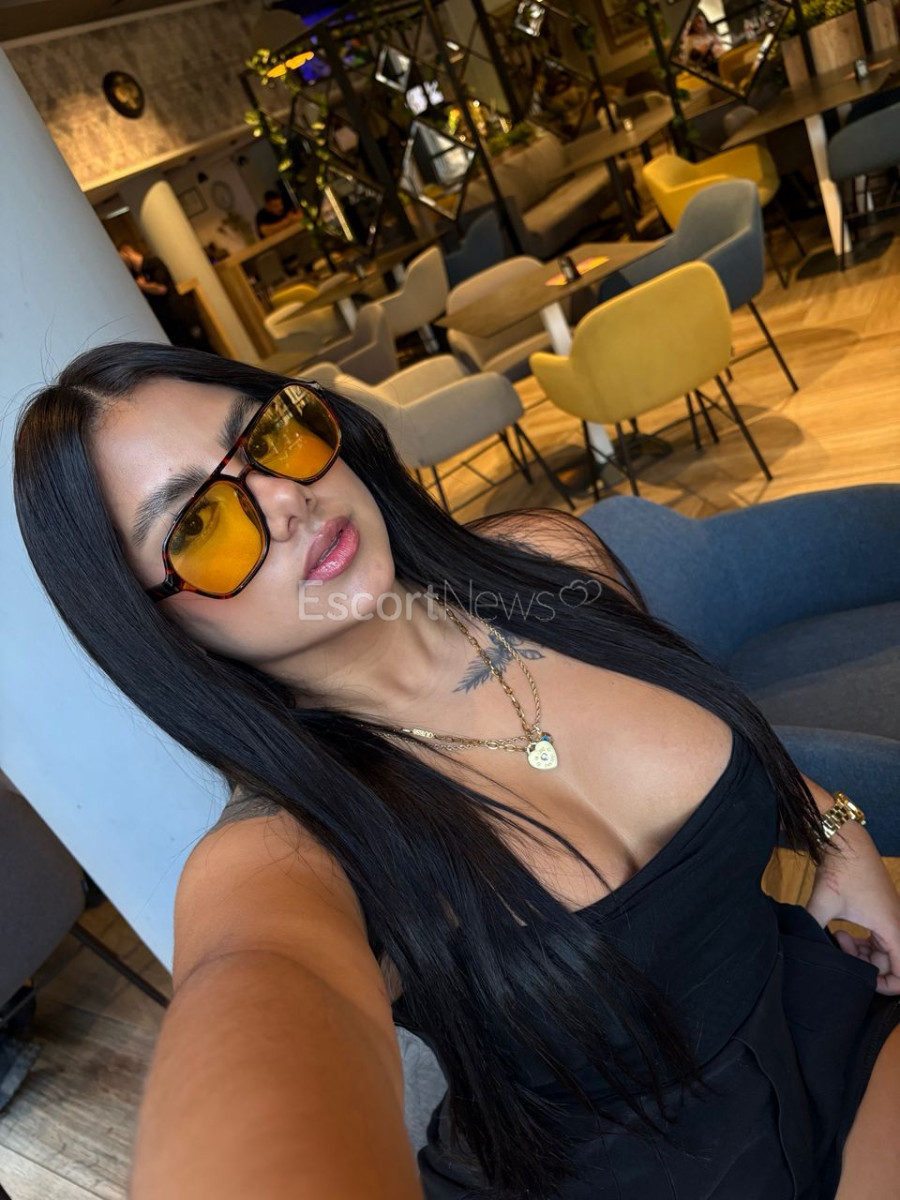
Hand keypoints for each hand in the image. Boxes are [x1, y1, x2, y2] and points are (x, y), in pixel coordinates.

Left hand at [806, 821, 899, 994]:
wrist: (845, 840)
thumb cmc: (841, 870)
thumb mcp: (823, 903)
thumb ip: (814, 929)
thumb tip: (801, 945)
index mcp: (891, 928)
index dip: (886, 986)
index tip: (860, 980)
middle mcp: (897, 924)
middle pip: (890, 963)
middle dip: (864, 964)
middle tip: (839, 945)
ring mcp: (890, 917)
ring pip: (883, 950)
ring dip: (862, 952)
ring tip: (838, 937)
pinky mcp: (881, 910)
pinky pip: (878, 937)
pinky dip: (863, 941)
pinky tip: (841, 932)